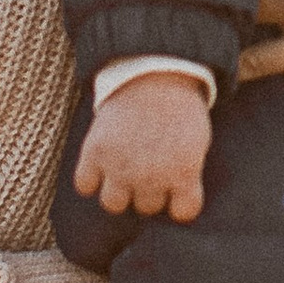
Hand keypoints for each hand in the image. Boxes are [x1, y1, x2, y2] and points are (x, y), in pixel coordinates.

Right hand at [74, 73, 212, 221]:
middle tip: (150, 167)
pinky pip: (85, 185)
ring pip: (114, 204)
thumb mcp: (198, 140)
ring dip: (120, 190)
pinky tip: (101, 163)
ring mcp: (120, 166)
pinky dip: (90, 178)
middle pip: (146, 208)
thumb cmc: (180, 106)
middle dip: (149, 190)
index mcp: (183, 172)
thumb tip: (177, 198)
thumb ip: (189, 172)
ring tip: (125, 170)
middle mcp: (151, 175)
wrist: (155, 70)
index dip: (181, 201)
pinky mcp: (94, 152)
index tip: (179, 188)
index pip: (184, 213)